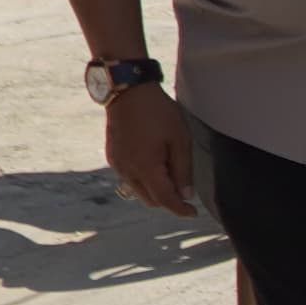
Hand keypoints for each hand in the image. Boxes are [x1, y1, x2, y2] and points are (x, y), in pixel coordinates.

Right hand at [104, 83, 197, 214]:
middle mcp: (127, 171)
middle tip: (185, 190)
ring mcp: (117, 165)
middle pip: (150, 200)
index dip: (180, 209)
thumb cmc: (157, 112)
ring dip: (155, 191)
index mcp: (145, 167)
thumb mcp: (179, 140)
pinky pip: (129, 179)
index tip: (192, 213)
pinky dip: (143, 181)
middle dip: (168, 201)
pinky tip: (155, 167)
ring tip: (171, 176)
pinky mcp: (113, 157)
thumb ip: (183, 169)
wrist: (127, 91)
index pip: (164, 199)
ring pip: (138, 192)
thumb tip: (186, 194)